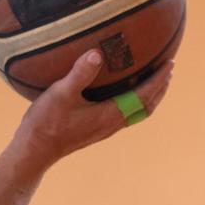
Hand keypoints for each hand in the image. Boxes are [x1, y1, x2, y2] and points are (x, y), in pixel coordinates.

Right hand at [16, 51, 174, 170]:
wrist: (34, 151)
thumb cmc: (46, 123)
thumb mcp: (61, 94)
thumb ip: (80, 74)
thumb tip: (97, 54)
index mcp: (110, 115)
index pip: (143, 96)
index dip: (158, 80)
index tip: (170, 63)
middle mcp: (112, 124)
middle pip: (146, 107)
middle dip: (160, 88)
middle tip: (168, 69)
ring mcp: (104, 129)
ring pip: (136, 112)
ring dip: (149, 96)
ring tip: (153, 82)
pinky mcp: (95, 130)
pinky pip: (124, 114)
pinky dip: (133, 101)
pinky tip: (122, 92)